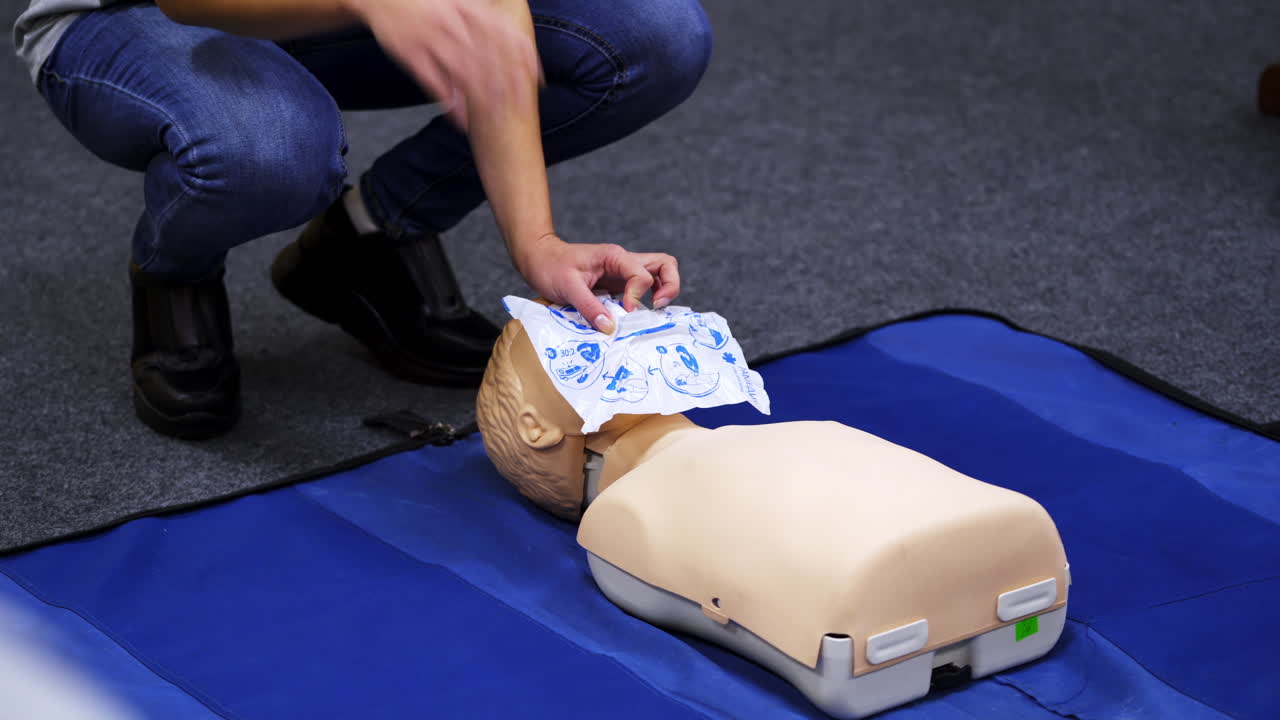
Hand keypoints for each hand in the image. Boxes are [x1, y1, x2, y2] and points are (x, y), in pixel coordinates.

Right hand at [343, 0, 538, 129]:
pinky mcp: (412, 54)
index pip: (506, 35)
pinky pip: (435, 83)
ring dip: (481, 99)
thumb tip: (517, 37)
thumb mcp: (460, 3)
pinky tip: (462, 121)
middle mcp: (455, 24)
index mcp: (470, 10)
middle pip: (488, 59)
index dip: (525, 60)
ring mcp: (433, 39)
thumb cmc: (428, 5)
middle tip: (521, 109)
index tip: (539, 81)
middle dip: (507, 87)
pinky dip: (450, 104)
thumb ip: (486, 18)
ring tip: (495, 120)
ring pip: (463, 73)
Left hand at [515, 235, 680, 332]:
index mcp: (615, 257)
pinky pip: (643, 289)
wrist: (539, 259)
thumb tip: (610, 328)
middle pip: (664, 264)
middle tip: (657, 307)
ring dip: (663, 292)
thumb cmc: (550, 266)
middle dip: (670, 286)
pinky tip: (637, 317)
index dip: (638, 295)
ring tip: (653, 313)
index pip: (642, 274)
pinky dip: (647, 302)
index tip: (626, 311)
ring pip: (658, 274)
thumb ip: (589, 307)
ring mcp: (623, 273)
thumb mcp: (567, 287)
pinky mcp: (618, 285)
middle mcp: (624, 262)